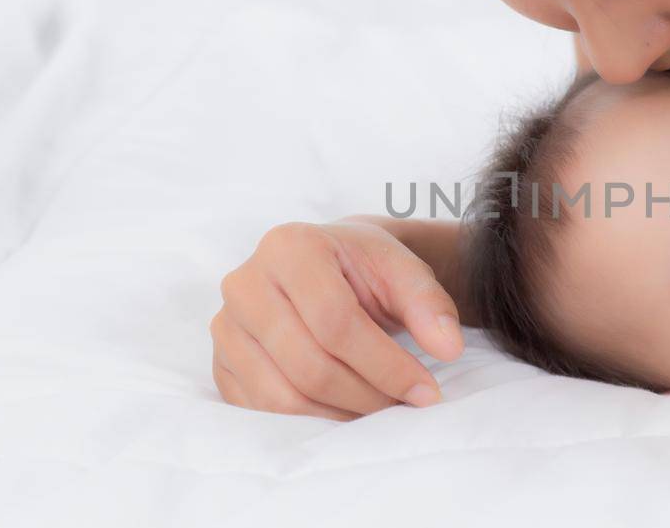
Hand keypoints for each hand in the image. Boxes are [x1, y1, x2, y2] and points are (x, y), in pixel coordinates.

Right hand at [210, 220, 463, 419]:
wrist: (322, 266)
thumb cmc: (362, 268)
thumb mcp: (403, 271)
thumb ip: (429, 304)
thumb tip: (448, 348)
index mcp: (289, 247)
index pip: (336, 322)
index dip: (385, 365)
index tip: (426, 391)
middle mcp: (245, 284)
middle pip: (308, 364)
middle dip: (367, 396)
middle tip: (405, 406)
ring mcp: (225, 325)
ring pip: (282, 396)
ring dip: (339, 416)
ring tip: (378, 410)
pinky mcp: (220, 362)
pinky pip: (261, 410)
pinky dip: (308, 422)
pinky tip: (344, 412)